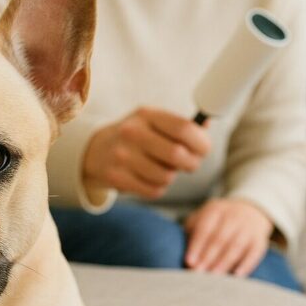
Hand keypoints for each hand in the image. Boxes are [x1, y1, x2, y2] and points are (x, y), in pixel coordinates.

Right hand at [82, 108, 210, 199]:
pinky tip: (148, 178)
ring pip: (166, 176)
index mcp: (146, 114)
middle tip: (189, 164)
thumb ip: (181, 125)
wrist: (97, 151)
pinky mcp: (116, 176)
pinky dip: (157, 188)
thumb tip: (207, 122)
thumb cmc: (136, 137)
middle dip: (191, 164)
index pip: (183, 128)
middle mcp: (132, 132)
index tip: (203, 150)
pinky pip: (153, 190)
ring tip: (161, 169)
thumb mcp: (154, 122)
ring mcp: (122, 155)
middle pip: (177, 154)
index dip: (201, 143)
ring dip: (170, 177)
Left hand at [184, 198, 272, 276]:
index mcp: (215, 210)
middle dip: (209, 257)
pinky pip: (254, 253)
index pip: (205, 228)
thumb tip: (185, 258)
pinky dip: (246, 265)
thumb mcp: (203, 218)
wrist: (250, 211)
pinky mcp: (260, 240)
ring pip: (236, 245)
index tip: (189, 262)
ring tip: (214, 277)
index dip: (197, 246)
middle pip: (220, 238)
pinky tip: (237, 276)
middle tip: (199, 273)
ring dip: (224, 262)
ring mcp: (248, 228)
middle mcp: (233, 216)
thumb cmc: (217, 222)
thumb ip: (192, 233)